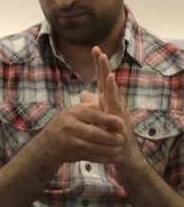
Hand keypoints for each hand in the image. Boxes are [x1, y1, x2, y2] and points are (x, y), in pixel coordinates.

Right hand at [38, 91, 125, 164]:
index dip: (107, 119)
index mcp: (72, 113)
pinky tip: (115, 157)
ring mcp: (70, 142)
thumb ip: (91, 107)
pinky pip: (92, 157)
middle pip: (93, 133)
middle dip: (111, 137)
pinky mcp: (73, 155)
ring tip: (121, 149)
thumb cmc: (66, 122)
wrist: (49, 143)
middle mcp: (69, 127)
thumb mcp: (74, 110)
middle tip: (123, 138)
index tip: (121, 123)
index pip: (91, 115)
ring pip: (94, 147)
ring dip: (110, 150)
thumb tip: (110, 102)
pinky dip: (105, 158)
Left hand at [91, 46, 143, 170]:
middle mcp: (114, 103)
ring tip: (103, 58)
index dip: (98, 66)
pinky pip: (115, 101)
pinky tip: (109, 79)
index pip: (102, 80)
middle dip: (102, 64)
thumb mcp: (98, 117)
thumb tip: (83, 93)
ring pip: (111, 87)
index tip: (93, 50)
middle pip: (108, 80)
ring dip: (107, 72)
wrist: (123, 158)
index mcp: (108, 102)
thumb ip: (92, 104)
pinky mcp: (119, 117)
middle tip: (96, 48)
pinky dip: (112, 89)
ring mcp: (118, 110)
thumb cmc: (111, 138)